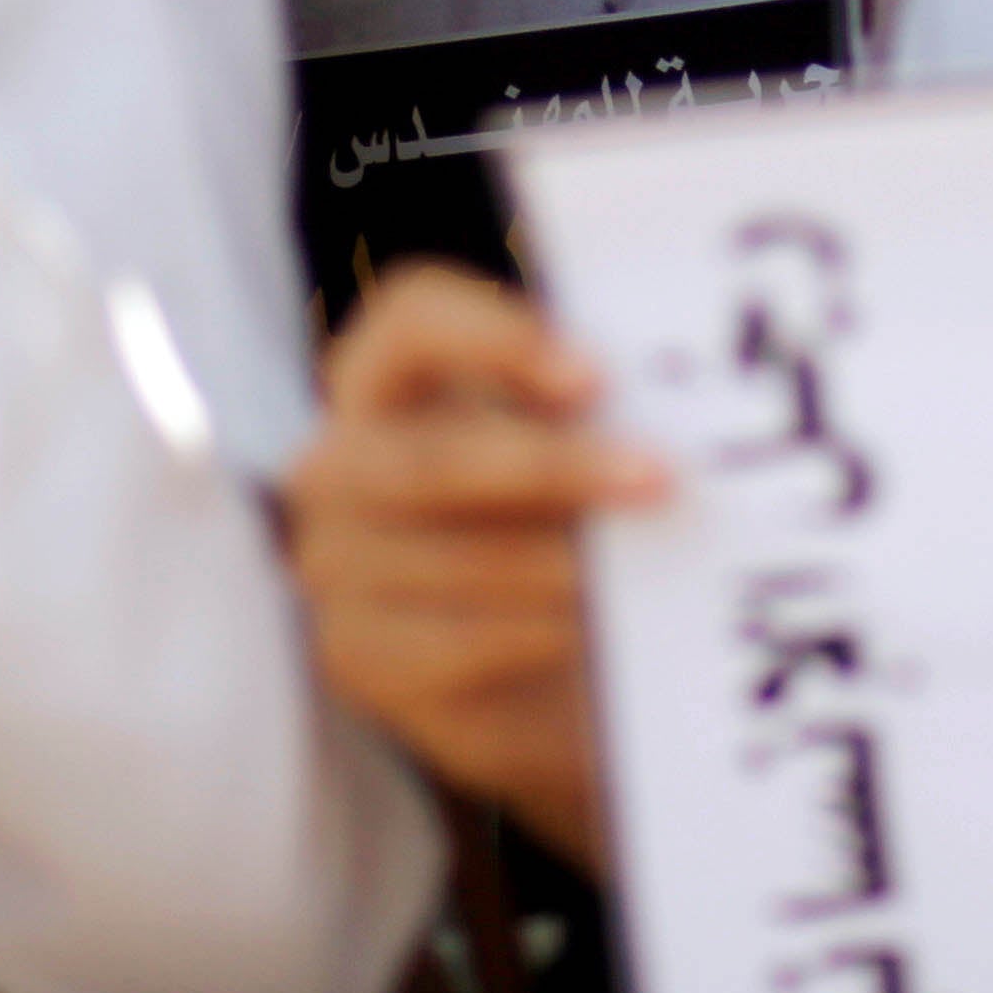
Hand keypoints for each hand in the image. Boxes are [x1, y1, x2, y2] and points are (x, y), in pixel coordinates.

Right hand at [282, 265, 669, 872]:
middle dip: (555, 468)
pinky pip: (459, 643)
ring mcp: (335, 562)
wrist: (519, 669)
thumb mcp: (556, 447)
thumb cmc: (544, 522)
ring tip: (645, 572)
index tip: (595, 377)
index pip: (412, 323)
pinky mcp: (357, 655)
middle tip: (657, 480)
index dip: (497, 339)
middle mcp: (337, 464)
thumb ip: (582, 417)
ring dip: (565, 567)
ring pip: (459, 560)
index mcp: (382, 378)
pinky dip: (540, 635)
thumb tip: (652, 416)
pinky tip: (592, 632)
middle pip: (435, 457)